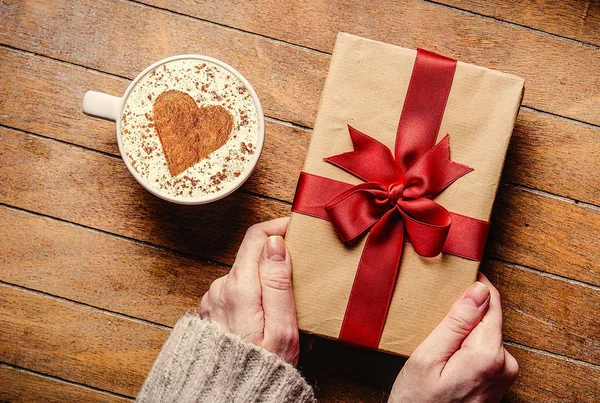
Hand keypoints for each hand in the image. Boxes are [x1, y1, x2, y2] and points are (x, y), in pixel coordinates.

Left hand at [199, 217, 299, 365]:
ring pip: (243, 275)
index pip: (256, 237)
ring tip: (281, 303)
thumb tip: (275, 243)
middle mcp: (220, 288)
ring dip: (262, 280)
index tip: (295, 228)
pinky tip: (261, 316)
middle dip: (273, 257)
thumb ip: (278, 282)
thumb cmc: (263, 368)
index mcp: (239, 287)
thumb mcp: (282, 327)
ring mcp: (212, 301)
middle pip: (250, 256)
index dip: (277, 227)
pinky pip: (233, 292)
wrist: (229, 397)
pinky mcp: (210, 313)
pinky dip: (250, 295)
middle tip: (297, 271)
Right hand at [389, 273, 517, 402]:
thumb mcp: (427, 357)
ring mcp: (504, 376)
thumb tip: (478, 291)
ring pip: (485, 333)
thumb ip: (456, 323)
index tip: (457, 273)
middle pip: (488, 318)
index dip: (473, 285)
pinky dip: (466, 345)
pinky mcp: (498, 382)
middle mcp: (505, 365)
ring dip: (463, 330)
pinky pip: (485, 350)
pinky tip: (445, 356)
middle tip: (434, 316)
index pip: (490, 302)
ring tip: (436, 342)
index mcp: (488, 355)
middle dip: (464, 312)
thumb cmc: (417, 402)